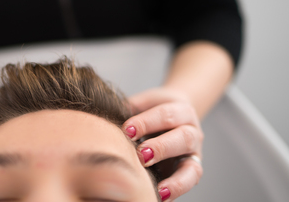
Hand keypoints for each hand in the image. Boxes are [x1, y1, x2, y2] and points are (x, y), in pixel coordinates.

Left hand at [123, 87, 203, 201]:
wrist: (172, 116)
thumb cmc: (149, 110)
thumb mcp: (141, 104)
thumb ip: (128, 110)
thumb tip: (104, 118)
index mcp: (181, 110)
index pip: (167, 114)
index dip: (147, 122)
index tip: (127, 130)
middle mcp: (192, 131)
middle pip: (184, 138)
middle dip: (161, 147)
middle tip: (141, 154)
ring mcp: (193, 154)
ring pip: (192, 166)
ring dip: (174, 178)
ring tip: (156, 187)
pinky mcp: (191, 171)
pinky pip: (190, 183)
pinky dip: (177, 190)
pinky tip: (160, 197)